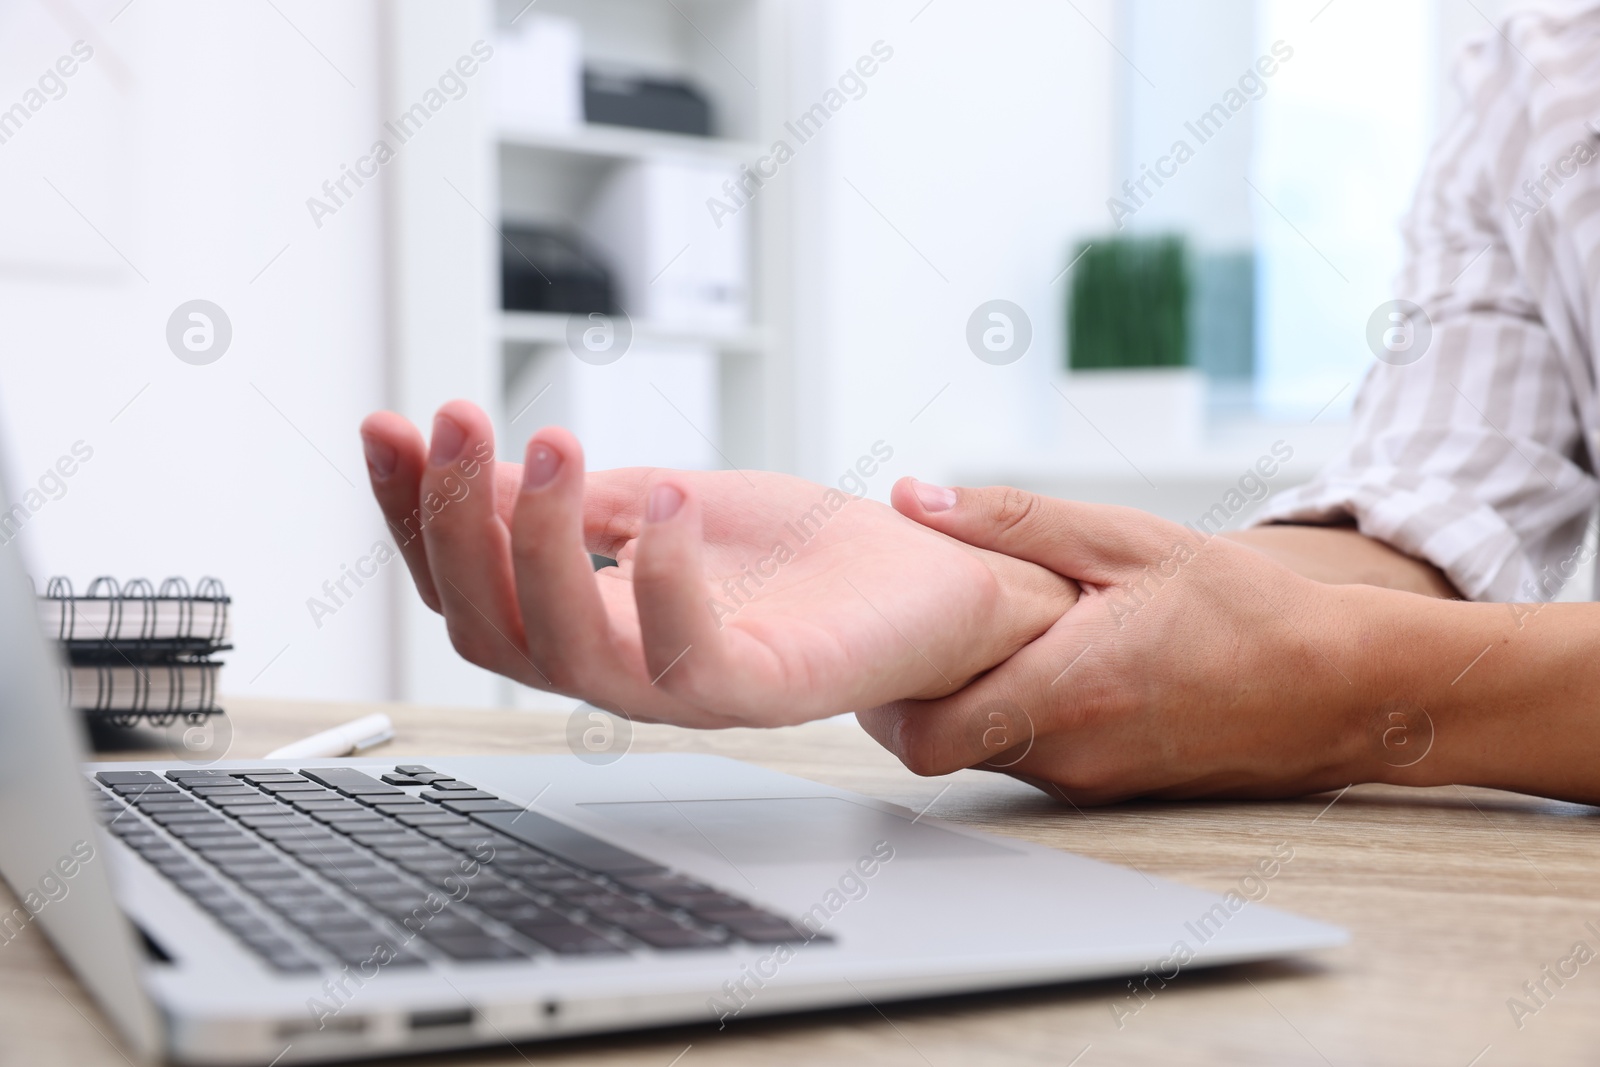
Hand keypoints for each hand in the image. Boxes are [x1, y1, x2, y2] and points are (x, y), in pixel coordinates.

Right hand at [358, 402, 1076, 726]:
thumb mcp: (670, 502)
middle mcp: (623, 664)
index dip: (413, 513)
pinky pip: (686, 660)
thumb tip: (472, 467)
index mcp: (591, 620)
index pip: (466, 585)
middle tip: (456, 419)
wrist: (932, 580)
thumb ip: (580, 502)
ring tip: (554, 445)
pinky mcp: (762, 692)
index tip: (389, 426)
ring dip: (540, 546)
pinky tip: (667, 498)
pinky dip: (663, 576)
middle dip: (456, 522)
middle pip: (489, 629)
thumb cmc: (805, 552)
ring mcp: (689, 688)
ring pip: (567, 653)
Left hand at [859, 482, 1378, 802]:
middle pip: (942, 747)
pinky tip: (1056, 658)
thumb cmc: (1243, 611)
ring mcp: (1090, 782)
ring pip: (989, 751)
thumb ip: (1012, 521)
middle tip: (934, 626)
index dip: (881, 698)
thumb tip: (915, 497)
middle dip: (921, 691)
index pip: (918, 737)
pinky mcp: (1114, 788)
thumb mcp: (1126, 541)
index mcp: (1060, 695)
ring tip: (1002, 630)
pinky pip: (1039, 757)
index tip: (889, 638)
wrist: (1340, 688)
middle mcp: (1067, 756)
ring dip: (976, 696)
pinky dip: (1025, 712)